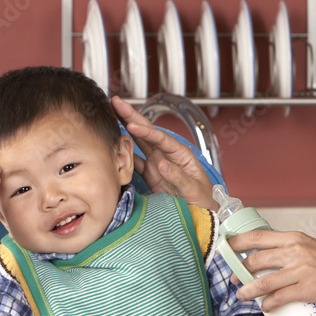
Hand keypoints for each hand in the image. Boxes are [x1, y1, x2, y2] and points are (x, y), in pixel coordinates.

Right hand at [111, 96, 215, 210]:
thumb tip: (161, 164)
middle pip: (147, 132)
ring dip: (125, 128)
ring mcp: (157, 163)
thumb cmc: (203, 199)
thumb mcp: (194, 189)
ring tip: (111, 114)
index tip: (131, 125)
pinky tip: (113, 145)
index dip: (145, 130)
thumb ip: (178, 177)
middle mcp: (167, 154)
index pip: (160, 138)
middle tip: (116, 102)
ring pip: (139, 142)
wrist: (202, 214)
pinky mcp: (151, 174)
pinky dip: (124, 153)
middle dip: (132, 116)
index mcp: (180, 154)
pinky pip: (135, 161)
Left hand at [228, 231, 315, 311]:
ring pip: (263, 281)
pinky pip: (279, 297)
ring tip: (242, 296)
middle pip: (256, 259)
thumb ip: (291, 250)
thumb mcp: (311, 248)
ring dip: (248, 291)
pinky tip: (266, 308)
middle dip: (240, 270)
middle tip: (235, 278)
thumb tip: (266, 259)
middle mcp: (296, 250)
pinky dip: (268, 304)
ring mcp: (301, 269)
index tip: (226, 248)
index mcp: (295, 238)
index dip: (238, 242)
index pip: (258, 236)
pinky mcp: (307, 288)